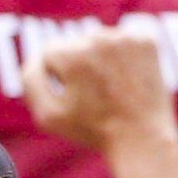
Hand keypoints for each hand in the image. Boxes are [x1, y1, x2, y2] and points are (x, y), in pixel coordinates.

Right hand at [22, 28, 176, 153]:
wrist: (143, 139)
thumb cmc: (93, 130)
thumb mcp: (48, 116)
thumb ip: (30, 81)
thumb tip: (35, 57)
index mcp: (72, 55)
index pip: (49, 52)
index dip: (58, 78)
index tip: (74, 97)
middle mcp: (98, 38)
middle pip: (74, 43)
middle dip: (78, 65)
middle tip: (95, 95)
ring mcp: (125, 37)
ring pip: (98, 40)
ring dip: (100, 58)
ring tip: (112, 87)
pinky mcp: (146, 40)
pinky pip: (122, 40)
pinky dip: (123, 56)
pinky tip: (127, 77)